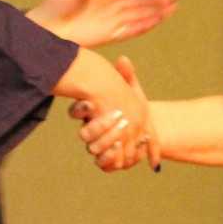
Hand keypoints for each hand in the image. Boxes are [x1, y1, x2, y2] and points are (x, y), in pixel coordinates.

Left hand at [28, 0, 177, 47]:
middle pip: (139, 1)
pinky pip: (131, 30)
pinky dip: (144, 25)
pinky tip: (156, 21)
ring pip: (139, 15)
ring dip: (155, 12)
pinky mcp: (109, 35)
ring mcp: (112, 20)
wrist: (46, 29)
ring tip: (172, 8)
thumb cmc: (57, 5)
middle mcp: (112, 5)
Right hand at [70, 56, 161, 171]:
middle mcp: (92, 131)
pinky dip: (113, 159)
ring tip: (122, 135)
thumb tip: (123, 59)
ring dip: (108, 142)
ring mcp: (99, 146)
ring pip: (94, 150)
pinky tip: (125, 149)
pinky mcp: (108, 161)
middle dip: (101, 127)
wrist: (146, 129)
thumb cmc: (134, 105)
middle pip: (85, 134)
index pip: (77, 111)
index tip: (92, 103)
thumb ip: (126, 74)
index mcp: (92, 113)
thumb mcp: (132, 88)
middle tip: (120, 117)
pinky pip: (105, 164)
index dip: (81, 109)